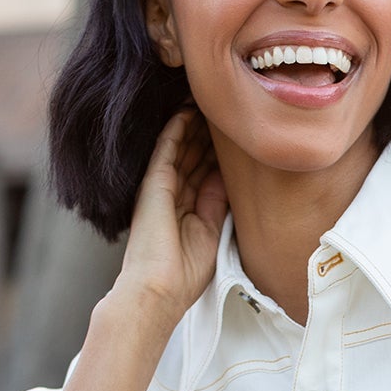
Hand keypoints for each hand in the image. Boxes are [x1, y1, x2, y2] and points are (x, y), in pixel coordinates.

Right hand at [114, 106, 228, 322]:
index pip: (206, 173)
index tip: (237, 135)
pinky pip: (166, 149)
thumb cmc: (184, 275)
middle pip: (194, 157)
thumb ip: (218, 204)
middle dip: (209, 135)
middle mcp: (174, 196)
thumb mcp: (212, 234)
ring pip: (181, 148)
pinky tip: (186, 111)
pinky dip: (176, 129)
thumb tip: (229, 177)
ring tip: (209, 102)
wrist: (159, 289)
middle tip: (226, 110)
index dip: (220, 154)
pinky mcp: (153, 183)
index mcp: (189, 211)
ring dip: (194, 126)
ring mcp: (161, 188)